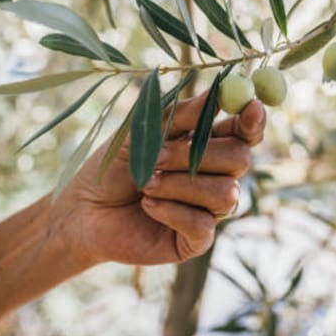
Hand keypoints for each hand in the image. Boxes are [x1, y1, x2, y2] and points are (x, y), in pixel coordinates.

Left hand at [49, 93, 265, 266]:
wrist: (83, 210)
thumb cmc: (113, 166)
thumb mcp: (143, 132)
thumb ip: (180, 115)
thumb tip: (216, 94)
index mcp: (207, 144)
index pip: (244, 132)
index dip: (253, 121)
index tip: (251, 106)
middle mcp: (215, 176)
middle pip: (240, 159)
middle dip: (197, 154)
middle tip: (157, 156)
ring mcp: (208, 210)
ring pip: (225, 193)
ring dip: (180, 185)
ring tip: (145, 184)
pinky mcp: (195, 240)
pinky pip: (203, 225)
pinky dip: (172, 211)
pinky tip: (148, 206)